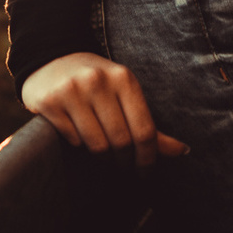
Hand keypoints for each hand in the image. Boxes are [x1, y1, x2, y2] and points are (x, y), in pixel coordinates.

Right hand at [22, 51, 188, 167]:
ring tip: (103, 155)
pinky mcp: (50, 101)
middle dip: (124, 162)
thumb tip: (182, 151)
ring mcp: (71, 90)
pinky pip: (73, 140)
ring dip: (103, 158)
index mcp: (123, 78)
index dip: (148, 159)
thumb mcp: (124, 94)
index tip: (145, 173)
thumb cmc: (96, 83)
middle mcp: (97, 80)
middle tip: (123, 167)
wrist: (51, 60)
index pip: (144, 131)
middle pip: (122, 141)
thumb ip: (149, 125)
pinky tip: (78, 136)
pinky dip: (78, 145)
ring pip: (97, 145)